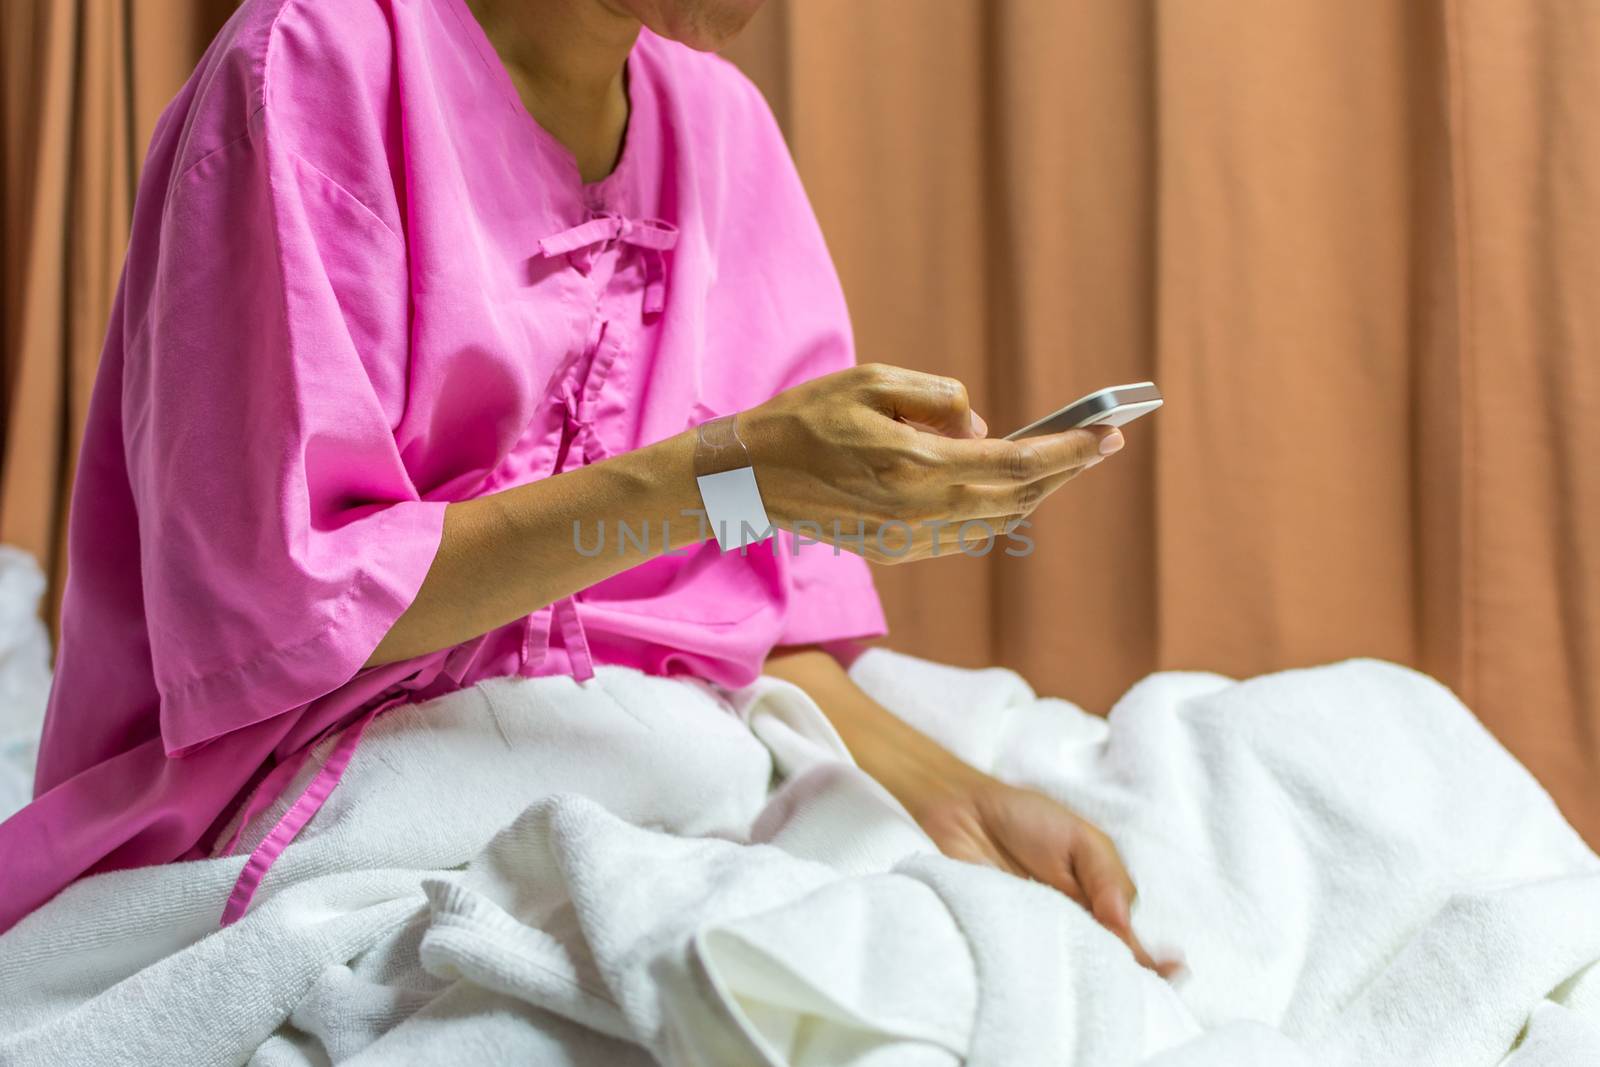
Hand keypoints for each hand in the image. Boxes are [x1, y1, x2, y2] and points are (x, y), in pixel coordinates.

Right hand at [739, 364, 1123, 562]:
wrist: (749, 477)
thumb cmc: (806, 418)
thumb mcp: (871, 381)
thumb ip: (937, 399)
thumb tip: (982, 426)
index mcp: (916, 466)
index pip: (1015, 461)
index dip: (1068, 450)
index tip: (1107, 434)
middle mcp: (919, 512)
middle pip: (1016, 496)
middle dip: (1065, 470)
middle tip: (1103, 445)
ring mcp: (909, 539)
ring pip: (996, 521)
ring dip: (1035, 493)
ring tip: (1063, 465)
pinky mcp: (896, 550)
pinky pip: (966, 535)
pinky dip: (998, 512)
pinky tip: (1011, 491)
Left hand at [908, 767, 1183, 978]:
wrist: (963, 810)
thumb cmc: (1025, 818)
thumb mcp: (1082, 838)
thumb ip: (1108, 876)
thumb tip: (1122, 925)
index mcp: (1099, 900)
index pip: (1129, 939)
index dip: (1151, 960)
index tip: (1173, 969)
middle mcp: (1073, 923)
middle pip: (1103, 961)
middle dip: (1120, 974)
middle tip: (1131, 982)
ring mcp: (1039, 933)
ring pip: (1070, 966)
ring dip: (1083, 972)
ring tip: (1098, 979)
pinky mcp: (1004, 938)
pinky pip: (1028, 962)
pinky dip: (1041, 970)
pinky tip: (1052, 970)